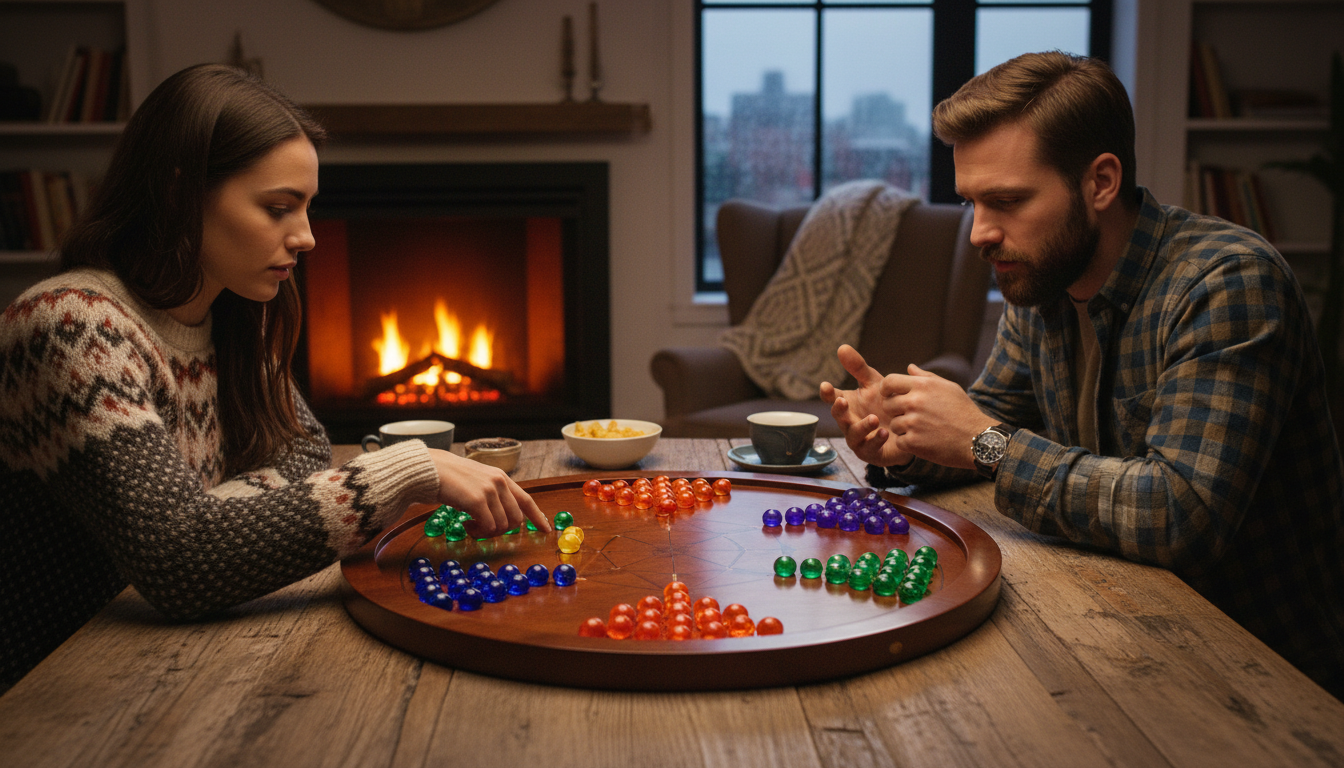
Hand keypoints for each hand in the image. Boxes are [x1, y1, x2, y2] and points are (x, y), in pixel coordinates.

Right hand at [427, 449, 549, 536]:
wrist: (430, 469)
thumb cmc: (450, 479)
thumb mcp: (478, 482)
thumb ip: (493, 495)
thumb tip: (504, 518)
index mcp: (501, 478)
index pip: (526, 499)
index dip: (538, 516)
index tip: (546, 529)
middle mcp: (500, 482)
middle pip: (516, 520)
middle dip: (502, 530)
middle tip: (483, 529)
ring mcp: (490, 490)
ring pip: (502, 526)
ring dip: (486, 532)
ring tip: (470, 524)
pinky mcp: (477, 500)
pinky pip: (488, 527)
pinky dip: (477, 531)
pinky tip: (465, 524)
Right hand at [819, 344, 912, 466]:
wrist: (909, 428)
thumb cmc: (887, 404)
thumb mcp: (874, 383)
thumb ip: (858, 368)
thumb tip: (841, 347)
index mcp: (848, 404)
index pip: (832, 397)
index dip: (828, 393)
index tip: (825, 386)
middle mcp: (849, 422)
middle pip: (839, 417)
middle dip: (839, 410)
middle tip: (842, 401)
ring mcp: (859, 439)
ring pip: (854, 435)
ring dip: (862, 426)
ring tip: (873, 418)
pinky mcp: (872, 453)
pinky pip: (871, 448)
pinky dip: (876, 440)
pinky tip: (885, 432)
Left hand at [882, 364, 997, 468]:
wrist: (977, 439)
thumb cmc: (963, 411)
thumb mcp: (948, 388)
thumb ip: (925, 377)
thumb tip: (909, 367)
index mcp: (923, 386)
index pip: (889, 381)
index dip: (886, 389)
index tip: (890, 396)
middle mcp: (916, 402)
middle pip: (887, 405)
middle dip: (895, 411)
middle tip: (911, 417)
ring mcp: (914, 423)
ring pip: (894, 425)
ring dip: (904, 429)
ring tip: (923, 430)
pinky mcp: (914, 442)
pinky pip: (900, 441)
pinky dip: (909, 444)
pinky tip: (925, 441)